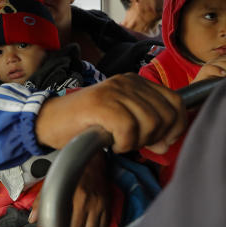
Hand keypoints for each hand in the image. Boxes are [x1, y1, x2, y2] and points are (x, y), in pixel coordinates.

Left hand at [29, 151, 111, 226]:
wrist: (91, 160)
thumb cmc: (71, 171)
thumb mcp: (52, 183)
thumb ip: (41, 201)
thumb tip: (32, 219)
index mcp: (74, 197)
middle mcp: (89, 202)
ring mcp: (100, 204)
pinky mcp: (107, 204)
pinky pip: (104, 226)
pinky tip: (90, 224)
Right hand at [34, 74, 185, 153]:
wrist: (49, 122)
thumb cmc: (86, 124)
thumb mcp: (123, 122)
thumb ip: (148, 129)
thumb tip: (167, 144)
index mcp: (137, 82)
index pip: (176, 101)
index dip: (176, 126)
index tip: (161, 141)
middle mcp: (128, 82)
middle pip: (166, 115)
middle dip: (154, 137)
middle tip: (133, 142)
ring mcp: (114, 91)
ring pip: (150, 122)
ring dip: (136, 141)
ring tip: (119, 140)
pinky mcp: (101, 104)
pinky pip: (128, 130)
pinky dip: (122, 143)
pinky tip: (110, 142)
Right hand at [192, 53, 225, 82]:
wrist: (200, 92)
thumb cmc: (213, 84)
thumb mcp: (225, 75)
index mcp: (221, 61)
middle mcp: (215, 61)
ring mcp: (210, 64)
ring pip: (222, 62)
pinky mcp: (204, 70)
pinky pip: (211, 67)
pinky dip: (218, 70)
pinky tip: (224, 74)